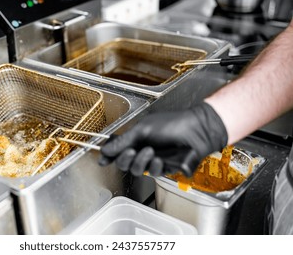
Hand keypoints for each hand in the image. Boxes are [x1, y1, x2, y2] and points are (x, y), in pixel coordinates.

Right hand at [99, 102, 227, 176]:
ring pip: (138, 170)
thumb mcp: (143, 129)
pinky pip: (154, 173)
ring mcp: (154, 160)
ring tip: (151, 152)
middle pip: (124, 163)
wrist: (196, 130)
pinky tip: (161, 159)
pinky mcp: (166, 169)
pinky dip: (156, 166)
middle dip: (125, 159)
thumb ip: (123, 141)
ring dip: (142, 162)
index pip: (117, 149)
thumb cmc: (172, 124)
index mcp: (136, 138)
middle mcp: (143, 150)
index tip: (102, 161)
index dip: (109, 156)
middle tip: (131, 152)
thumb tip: (105, 150)